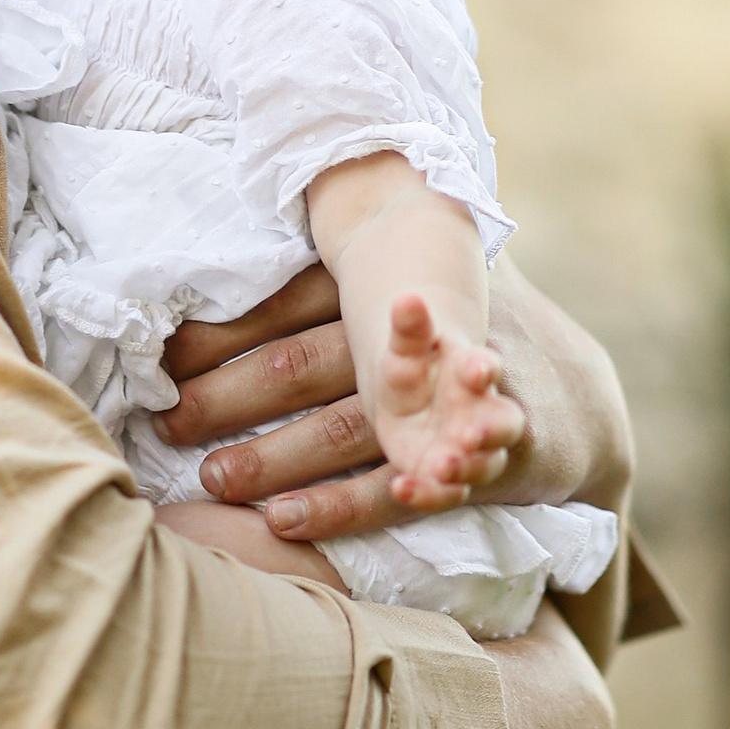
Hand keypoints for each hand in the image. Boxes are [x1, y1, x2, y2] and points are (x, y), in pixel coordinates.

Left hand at [157, 259, 630, 547]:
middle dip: (229, 393)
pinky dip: (341, 504)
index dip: (219, 327)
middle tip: (164, 420)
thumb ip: (344, 256)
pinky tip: (284, 520)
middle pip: (305, 360)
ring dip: (278, 454)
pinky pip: (399, 482)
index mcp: (388, 285)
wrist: (571, 395)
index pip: (288, 301)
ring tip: (214, 476)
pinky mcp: (474, 453)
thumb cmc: (463, 331)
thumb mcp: (415, 271)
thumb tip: (265, 208)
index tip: (157, 354)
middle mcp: (414, 337)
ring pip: (348, 424)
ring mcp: (449, 397)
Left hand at [371, 295, 522, 504]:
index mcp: (472, 370)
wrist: (422, 393)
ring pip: (481, 464)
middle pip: (501, 423)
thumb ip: (410, 326)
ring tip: (442, 467)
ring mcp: (466, 448)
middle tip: (469, 435)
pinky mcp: (444, 476)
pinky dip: (427, 493)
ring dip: (465, 467)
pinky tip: (401, 488)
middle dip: (489, 429)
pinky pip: (444, 491)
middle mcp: (479, 412)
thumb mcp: (411, 343)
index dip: (482, 367)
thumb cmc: (420, 363)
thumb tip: (406, 298)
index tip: (478, 368)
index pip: (485, 367)